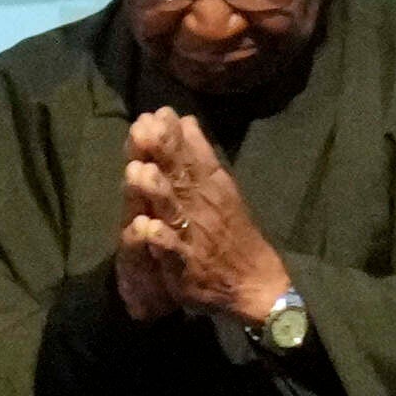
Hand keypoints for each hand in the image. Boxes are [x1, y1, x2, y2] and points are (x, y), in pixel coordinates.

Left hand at [120, 108, 292, 330]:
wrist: (255, 283)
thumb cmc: (231, 232)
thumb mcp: (221, 187)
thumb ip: (200, 155)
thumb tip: (186, 120)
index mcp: (211, 184)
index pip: (192, 155)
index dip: (173, 135)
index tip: (155, 112)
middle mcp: (203, 205)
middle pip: (180, 175)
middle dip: (162, 153)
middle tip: (143, 129)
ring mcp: (194, 234)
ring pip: (173, 209)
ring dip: (157, 191)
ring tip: (139, 173)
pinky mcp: (187, 265)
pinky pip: (173, 252)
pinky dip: (162, 241)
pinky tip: (148, 230)